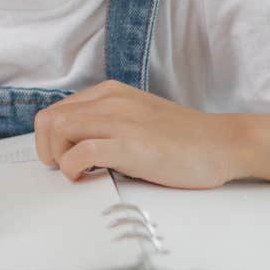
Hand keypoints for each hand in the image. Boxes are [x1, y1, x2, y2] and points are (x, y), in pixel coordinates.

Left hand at [34, 80, 238, 188]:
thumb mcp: (137, 117)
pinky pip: (81, 152)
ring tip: (74, 172)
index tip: (60, 156)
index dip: (50, 137)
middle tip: (60, 167)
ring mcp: (120, 120)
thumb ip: (108, 122)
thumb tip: (77, 144)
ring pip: (59, 128)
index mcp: (110, 93)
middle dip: (45, 147)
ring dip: (56, 156)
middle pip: (49, 117)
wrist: (223, 143)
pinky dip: (72, 167)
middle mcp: (110, 100)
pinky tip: (85, 176)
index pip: (57, 109)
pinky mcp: (130, 144)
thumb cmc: (183, 138)